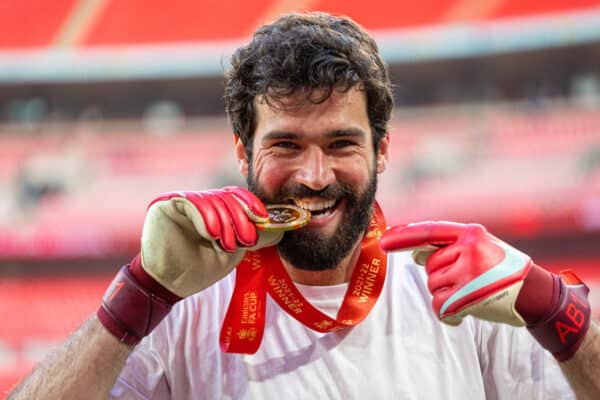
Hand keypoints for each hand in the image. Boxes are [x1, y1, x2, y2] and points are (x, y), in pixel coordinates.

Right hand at [140, 187, 282, 296]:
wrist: (172, 285)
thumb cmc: (200, 268)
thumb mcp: (234, 251)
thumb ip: (254, 237)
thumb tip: (280, 229)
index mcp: (215, 208)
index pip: (235, 196)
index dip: (250, 204)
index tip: (262, 218)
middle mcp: (199, 201)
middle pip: (226, 197)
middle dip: (240, 217)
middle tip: (246, 239)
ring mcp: (182, 200)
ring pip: (212, 199)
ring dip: (225, 222)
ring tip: (227, 244)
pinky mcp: (166, 203)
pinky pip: (192, 202)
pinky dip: (206, 217)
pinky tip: (212, 234)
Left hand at [380, 221, 532, 325]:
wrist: (536, 294)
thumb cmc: (502, 269)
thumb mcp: (480, 248)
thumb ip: (448, 248)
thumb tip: (415, 254)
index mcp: (470, 233)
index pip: (429, 232)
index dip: (404, 236)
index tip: (383, 241)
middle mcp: (469, 249)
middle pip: (429, 266)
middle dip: (441, 276)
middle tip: (467, 281)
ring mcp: (469, 272)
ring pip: (433, 286)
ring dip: (445, 294)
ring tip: (471, 293)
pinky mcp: (469, 296)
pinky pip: (439, 305)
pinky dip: (446, 313)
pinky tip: (463, 313)